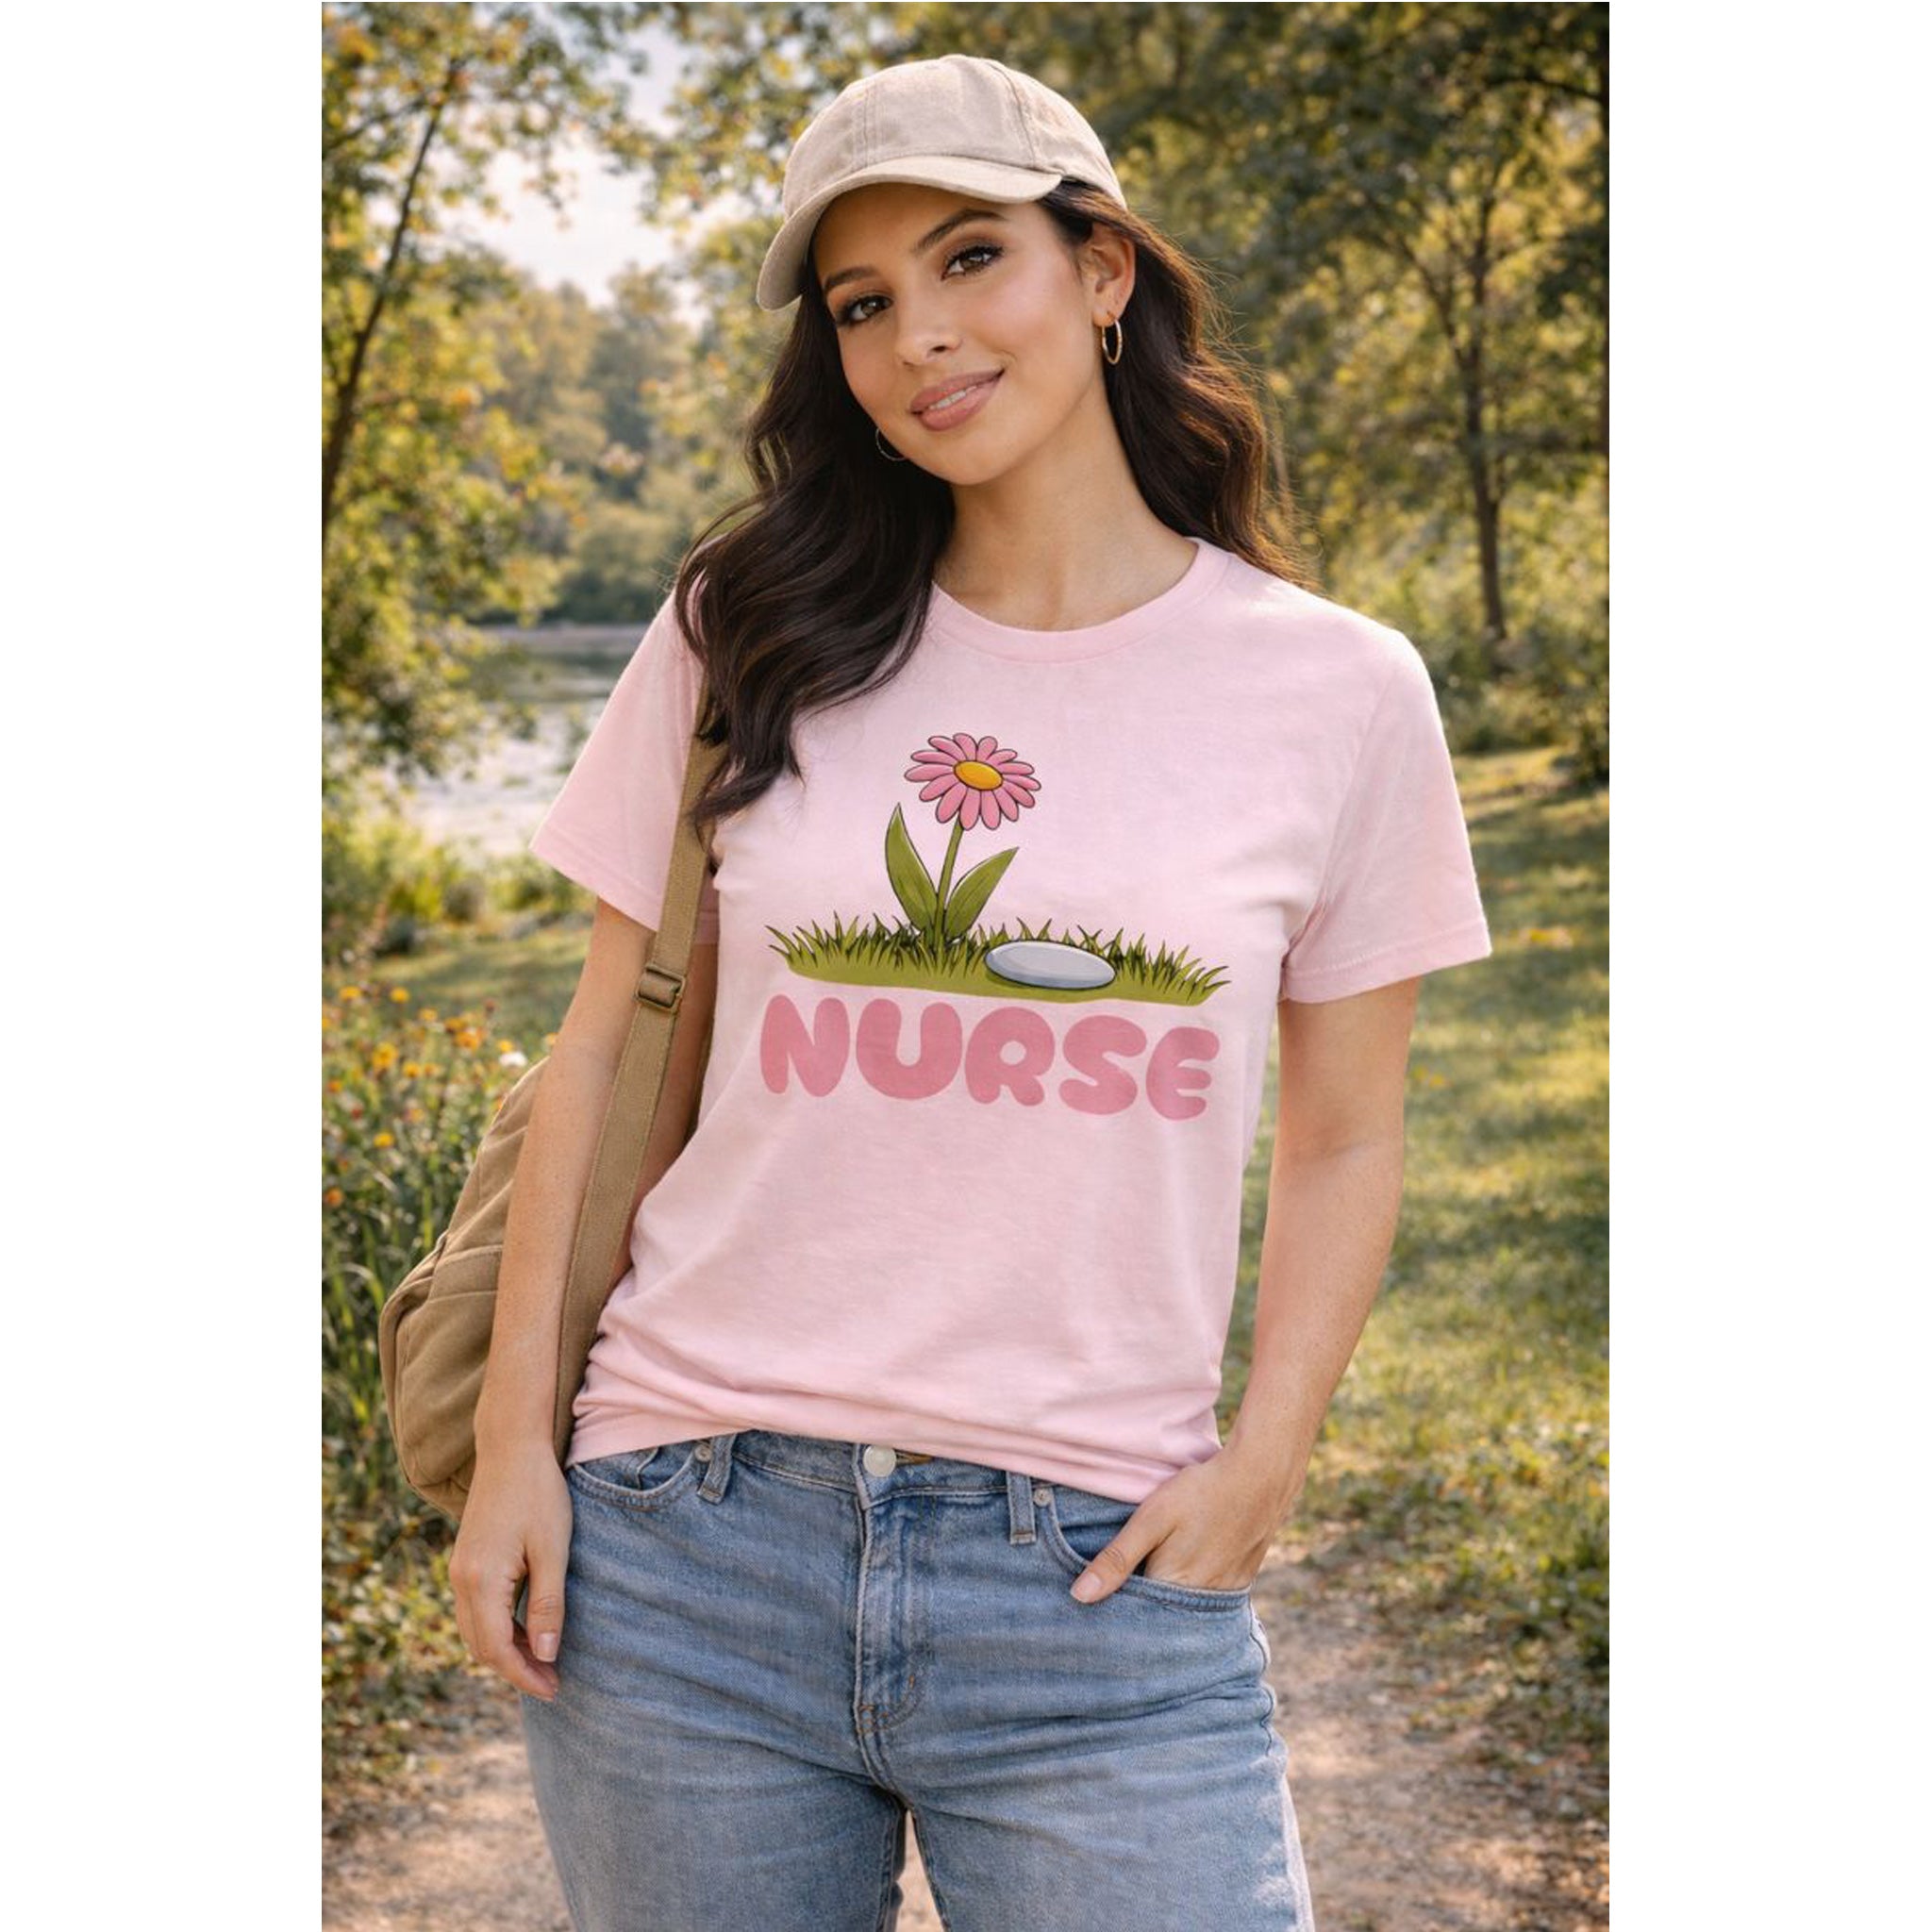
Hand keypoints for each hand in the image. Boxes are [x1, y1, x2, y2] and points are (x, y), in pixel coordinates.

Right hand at [448, 1438, 572, 1698]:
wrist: (511, 1447)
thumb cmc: (539, 1493)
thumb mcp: (553, 1550)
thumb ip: (549, 1604)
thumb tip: (547, 1656)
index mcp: (482, 1580)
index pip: (498, 1650)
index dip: (525, 1676)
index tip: (554, 1690)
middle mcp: (461, 1580)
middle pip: (482, 1647)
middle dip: (516, 1670)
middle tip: (553, 1681)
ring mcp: (459, 1570)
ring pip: (476, 1630)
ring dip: (507, 1651)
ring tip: (544, 1661)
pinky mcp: (466, 1560)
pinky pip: (477, 1610)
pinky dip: (499, 1628)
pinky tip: (528, 1628)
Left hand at [1067, 1440, 1303, 1603]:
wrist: (1261, 1475)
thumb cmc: (1200, 1493)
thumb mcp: (1151, 1519)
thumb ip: (1116, 1559)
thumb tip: (1080, 1597)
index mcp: (1173, 1589)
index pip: (1135, 1615)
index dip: (1115, 1607)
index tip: (1096, 1602)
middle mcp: (1201, 1601)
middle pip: (1161, 1614)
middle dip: (1141, 1607)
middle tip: (1122, 1584)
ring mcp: (1225, 1592)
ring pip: (1185, 1606)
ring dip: (1168, 1598)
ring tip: (1154, 1572)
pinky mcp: (1240, 1580)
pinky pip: (1208, 1596)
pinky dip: (1192, 1588)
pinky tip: (1186, 1566)